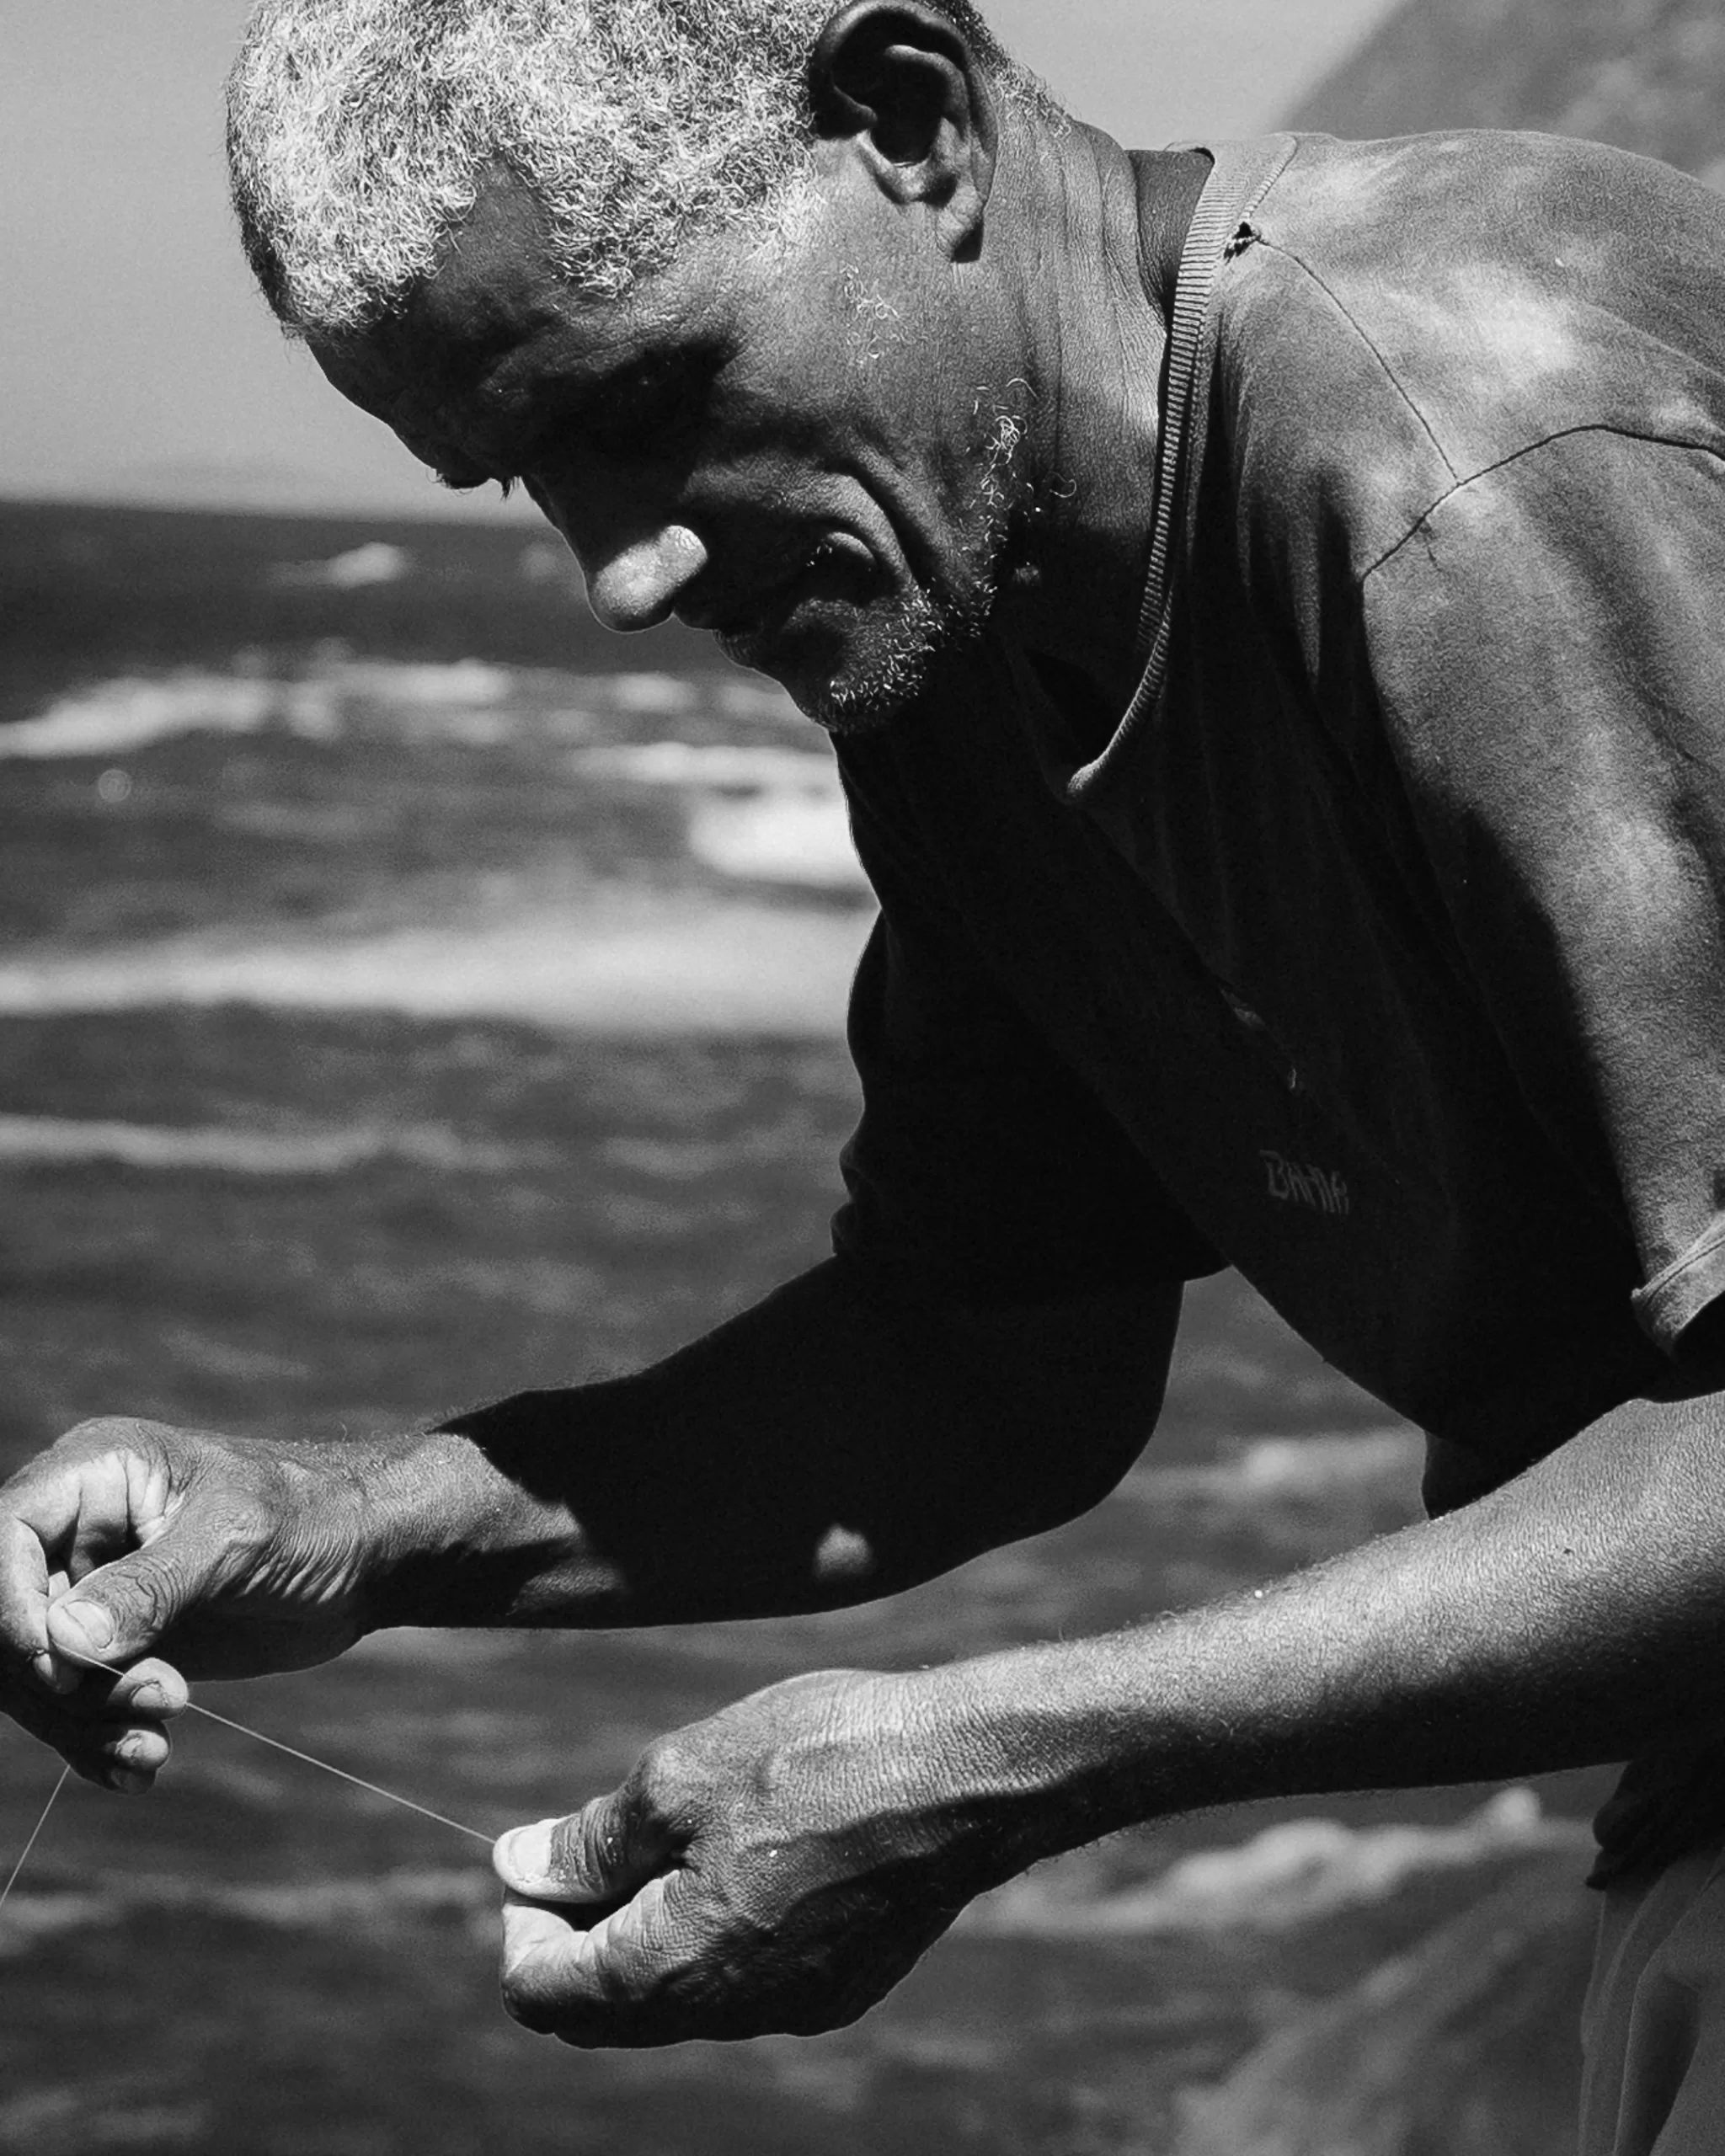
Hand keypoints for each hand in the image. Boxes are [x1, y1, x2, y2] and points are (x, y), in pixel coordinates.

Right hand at [0, 1416, 373, 1789]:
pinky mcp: (118, 1648)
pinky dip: (99, 1743)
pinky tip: (144, 1766)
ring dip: (87, 1721)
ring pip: (38, 1676)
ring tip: (160, 1737)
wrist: (367, 1558)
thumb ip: (150, 1586)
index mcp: (93, 1473)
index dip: (12, 1611)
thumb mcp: (236, 1539)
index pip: (2, 1541)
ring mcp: (93, 1593)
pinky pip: (75, 1706)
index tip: (60, 1666)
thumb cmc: (312, 1516)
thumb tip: (61, 1640)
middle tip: (161, 1697)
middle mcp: (76, 1531)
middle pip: (11, 1621)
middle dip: (66, 1682)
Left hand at [493, 1669, 1003, 2045]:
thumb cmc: (817, 1759)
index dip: (522, 1922)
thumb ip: (590, 1840)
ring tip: (679, 1832)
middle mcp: (727, 2015)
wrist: (963, 1775)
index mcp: (670, 1970)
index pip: (544, 1993)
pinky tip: (747, 1852)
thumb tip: (518, 1867)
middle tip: (598, 1843)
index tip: (542, 1857)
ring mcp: (791, 2008)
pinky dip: (715, 1932)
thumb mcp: (677, 1777)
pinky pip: (743, 1981)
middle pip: (606, 2010)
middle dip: (580, 1932)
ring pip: (678, 1996)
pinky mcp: (839, 1987)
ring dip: (649, 1929)